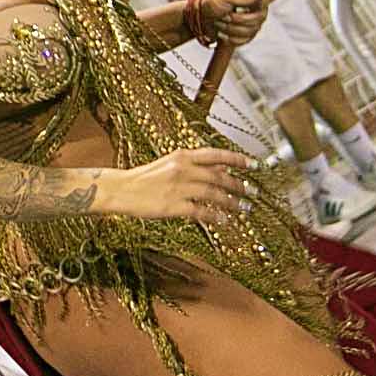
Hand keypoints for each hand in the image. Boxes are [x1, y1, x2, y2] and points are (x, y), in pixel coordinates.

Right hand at [102, 148, 258, 225]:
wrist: (121, 189)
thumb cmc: (145, 178)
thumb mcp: (171, 164)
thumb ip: (195, 165)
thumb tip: (221, 168)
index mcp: (182, 156)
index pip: (217, 154)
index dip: (238, 159)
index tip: (254, 165)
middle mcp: (183, 169)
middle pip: (219, 176)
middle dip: (239, 185)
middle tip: (253, 192)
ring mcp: (178, 188)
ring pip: (213, 194)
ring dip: (231, 201)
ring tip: (243, 207)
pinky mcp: (173, 206)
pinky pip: (200, 211)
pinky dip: (214, 216)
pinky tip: (224, 220)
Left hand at [194, 0, 268, 47]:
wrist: (200, 17)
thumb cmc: (211, 1)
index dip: (259, 1)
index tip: (243, 3)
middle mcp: (259, 4)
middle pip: (259, 17)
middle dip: (237, 18)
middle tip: (223, 13)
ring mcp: (255, 20)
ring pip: (252, 30)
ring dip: (231, 28)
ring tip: (219, 21)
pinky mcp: (249, 33)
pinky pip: (245, 40)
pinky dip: (231, 37)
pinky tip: (222, 31)